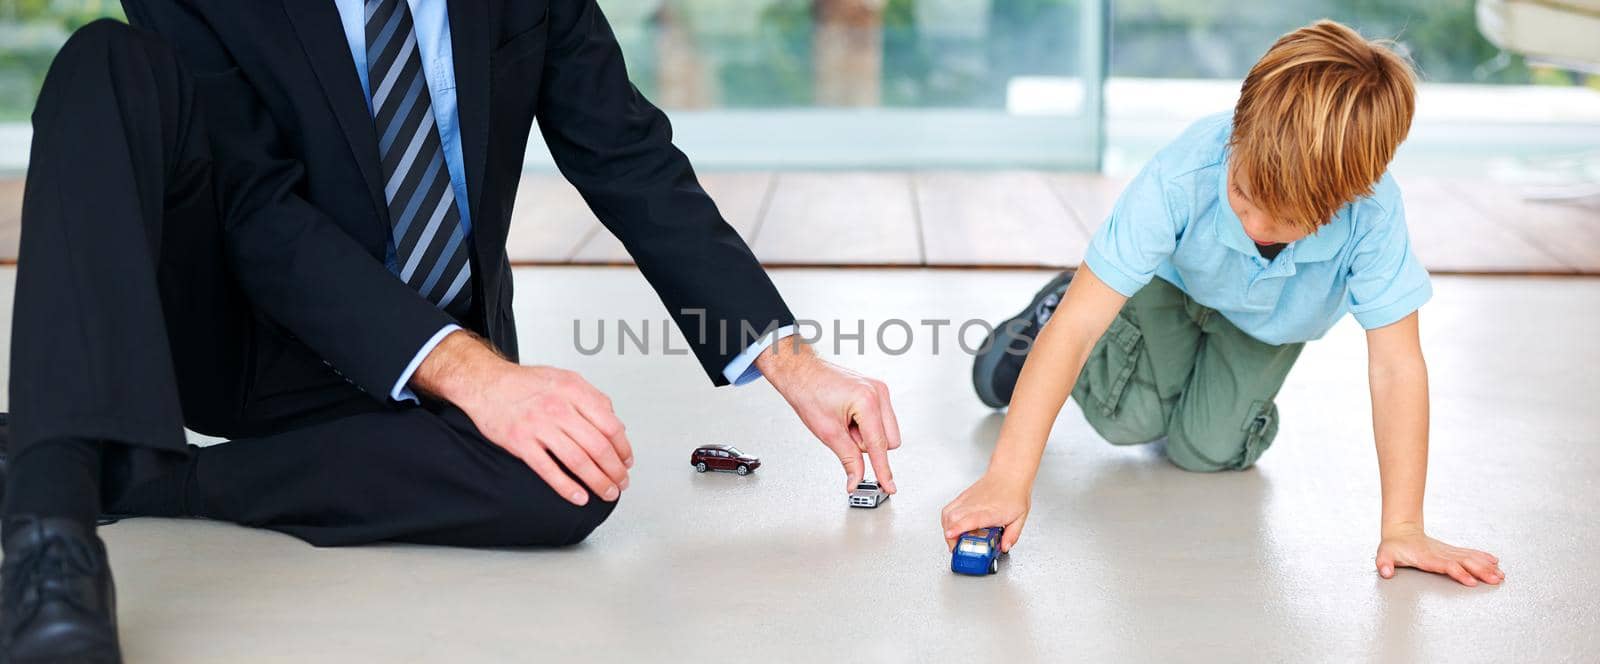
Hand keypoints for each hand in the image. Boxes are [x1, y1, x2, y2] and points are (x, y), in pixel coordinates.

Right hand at [414, 331, 631, 505]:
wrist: (486, 383)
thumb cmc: (525, 383)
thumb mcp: (565, 378)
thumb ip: (592, 398)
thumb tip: (615, 422)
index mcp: (574, 391)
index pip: (610, 425)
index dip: (623, 448)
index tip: (626, 461)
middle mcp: (559, 408)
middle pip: (598, 446)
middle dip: (615, 470)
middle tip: (621, 482)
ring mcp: (539, 426)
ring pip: (578, 461)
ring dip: (598, 481)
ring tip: (607, 492)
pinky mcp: (521, 443)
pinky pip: (549, 470)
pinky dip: (567, 487)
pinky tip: (579, 496)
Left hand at [755, 340, 900, 493]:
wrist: (802, 372)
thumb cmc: (809, 393)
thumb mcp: (828, 433)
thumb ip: (848, 459)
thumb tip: (856, 480)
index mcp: (868, 401)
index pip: (879, 446)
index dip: (883, 470)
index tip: (889, 486)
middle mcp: (878, 393)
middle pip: (888, 441)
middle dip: (868, 445)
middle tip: (845, 435)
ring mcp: (879, 390)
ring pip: (885, 432)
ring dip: (866, 435)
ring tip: (844, 423)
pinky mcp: (877, 391)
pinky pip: (880, 420)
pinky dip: (866, 425)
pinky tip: (849, 417)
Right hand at [941, 470, 1030, 552]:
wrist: (1008, 475)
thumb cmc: (1013, 494)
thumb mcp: (1020, 518)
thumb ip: (1012, 535)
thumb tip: (1005, 547)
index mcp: (990, 512)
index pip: (971, 520)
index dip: (958, 528)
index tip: (950, 535)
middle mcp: (976, 505)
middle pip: (954, 519)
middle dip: (950, 536)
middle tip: (957, 548)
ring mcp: (967, 501)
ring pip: (948, 514)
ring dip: (947, 529)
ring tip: (954, 539)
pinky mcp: (962, 498)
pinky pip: (947, 509)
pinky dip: (946, 521)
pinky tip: (951, 527)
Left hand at [1375, 522, 1502, 586]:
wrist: (1401, 531)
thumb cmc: (1393, 546)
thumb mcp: (1384, 554)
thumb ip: (1384, 563)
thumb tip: (1385, 572)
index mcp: (1426, 557)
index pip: (1445, 566)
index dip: (1458, 572)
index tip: (1471, 581)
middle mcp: (1440, 554)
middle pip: (1463, 562)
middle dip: (1480, 571)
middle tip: (1495, 579)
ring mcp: (1447, 551)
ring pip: (1470, 558)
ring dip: (1485, 566)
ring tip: (1500, 574)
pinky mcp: (1451, 551)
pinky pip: (1469, 553)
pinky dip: (1482, 557)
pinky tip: (1494, 562)